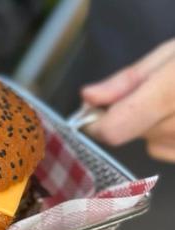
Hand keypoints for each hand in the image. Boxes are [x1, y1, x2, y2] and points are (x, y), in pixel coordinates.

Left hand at [81, 38, 174, 161]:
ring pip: (147, 142)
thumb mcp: (168, 56)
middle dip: (129, 114)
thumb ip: (126, 81)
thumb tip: (88, 97)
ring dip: (150, 125)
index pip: (112, 129)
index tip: (94, 109)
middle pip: (126, 133)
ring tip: (173, 103)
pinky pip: (164, 149)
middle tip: (151, 93)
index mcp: (169, 94)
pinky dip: (168, 135)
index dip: (96, 121)